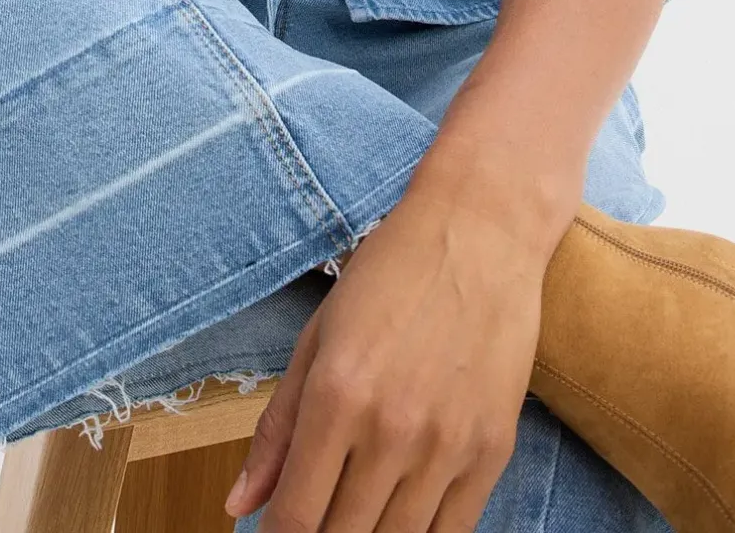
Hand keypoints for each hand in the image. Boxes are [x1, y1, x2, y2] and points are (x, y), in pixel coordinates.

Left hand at [225, 185, 547, 532]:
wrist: (482, 231)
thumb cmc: (392, 271)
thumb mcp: (318, 335)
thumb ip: (278, 427)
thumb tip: (241, 503)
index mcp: (336, 396)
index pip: (296, 518)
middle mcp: (391, 430)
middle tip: (315, 519)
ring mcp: (447, 446)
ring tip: (356, 518)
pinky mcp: (494, 450)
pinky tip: (401, 520)